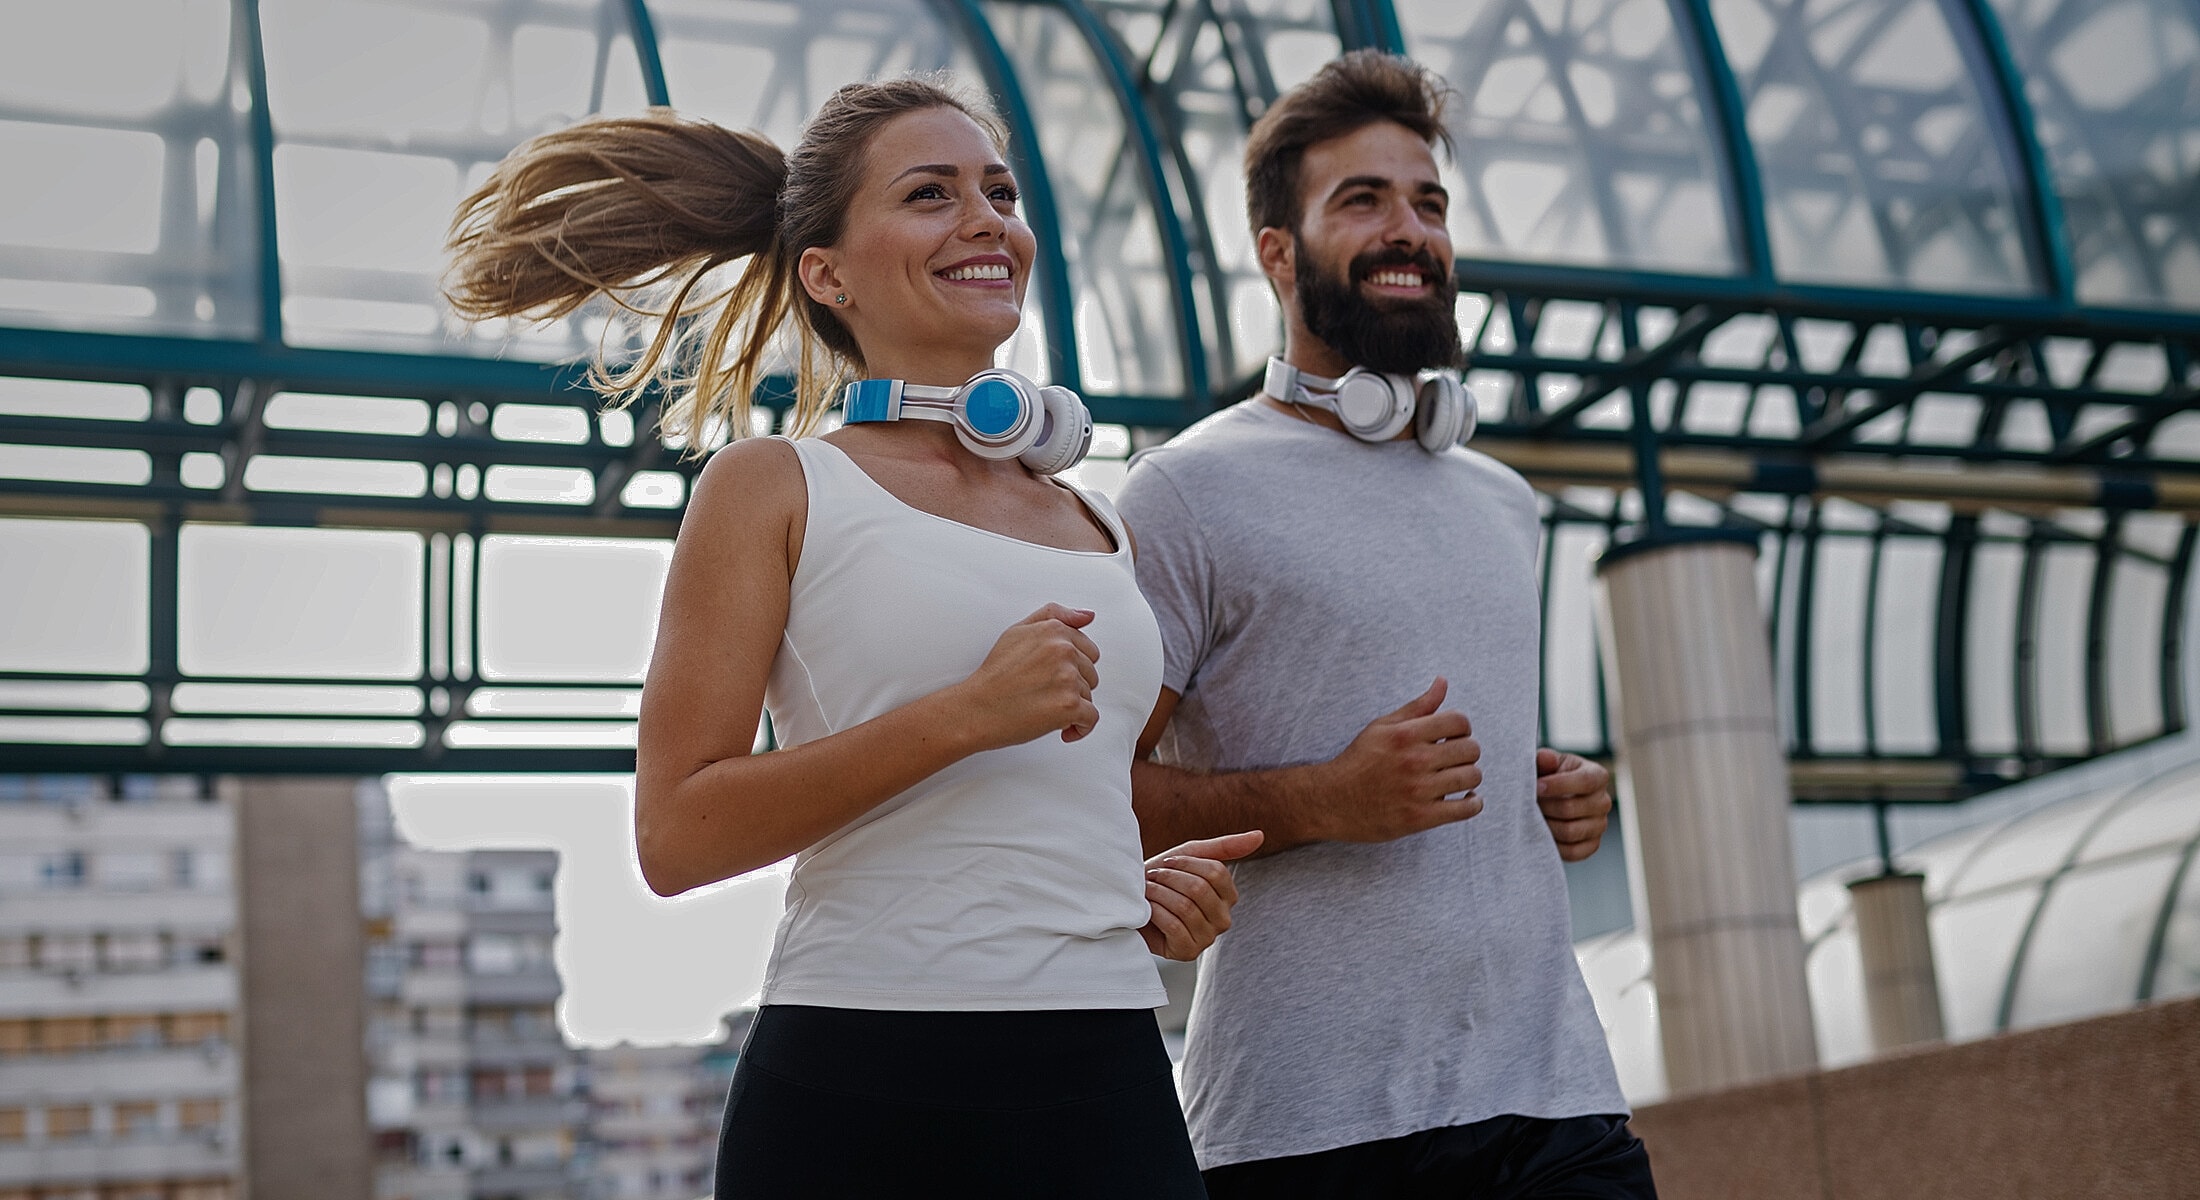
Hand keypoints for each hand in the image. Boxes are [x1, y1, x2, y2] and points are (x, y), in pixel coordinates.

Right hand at [954, 604, 1101, 747]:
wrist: (976, 709)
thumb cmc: (994, 675)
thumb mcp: (1018, 631)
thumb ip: (1055, 616)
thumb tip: (1087, 616)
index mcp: (1053, 631)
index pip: (1088, 650)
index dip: (1073, 668)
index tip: (1056, 677)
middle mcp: (1063, 651)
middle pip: (1090, 674)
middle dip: (1073, 686)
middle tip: (1045, 692)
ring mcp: (1068, 678)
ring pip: (1089, 696)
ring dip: (1072, 706)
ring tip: (1045, 707)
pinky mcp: (1069, 706)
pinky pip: (1091, 719)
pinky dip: (1080, 728)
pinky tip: (1063, 728)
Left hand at [1139, 830, 1263, 959]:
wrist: (1131, 902)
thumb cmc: (1163, 878)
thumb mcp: (1191, 856)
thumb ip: (1225, 847)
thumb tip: (1260, 835)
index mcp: (1229, 896)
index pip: (1217, 872)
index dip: (1186, 863)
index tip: (1168, 862)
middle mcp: (1223, 919)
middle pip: (1199, 889)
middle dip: (1170, 878)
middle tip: (1153, 876)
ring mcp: (1207, 938)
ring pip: (1185, 907)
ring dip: (1159, 894)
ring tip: (1148, 890)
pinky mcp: (1188, 952)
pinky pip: (1174, 925)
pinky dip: (1155, 912)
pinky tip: (1148, 909)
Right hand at [1313, 678, 1482, 842]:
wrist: (1332, 801)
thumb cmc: (1359, 761)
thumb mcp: (1383, 727)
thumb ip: (1417, 706)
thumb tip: (1443, 682)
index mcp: (1405, 734)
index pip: (1459, 721)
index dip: (1462, 727)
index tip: (1455, 736)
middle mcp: (1414, 761)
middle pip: (1470, 749)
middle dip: (1467, 751)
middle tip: (1455, 758)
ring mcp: (1418, 791)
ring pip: (1472, 777)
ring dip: (1470, 776)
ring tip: (1458, 777)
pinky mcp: (1420, 817)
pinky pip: (1466, 809)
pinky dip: (1473, 804)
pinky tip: (1467, 799)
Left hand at [1536, 748, 1610, 861]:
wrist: (1552, 798)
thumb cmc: (1550, 775)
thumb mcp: (1548, 763)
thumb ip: (1545, 759)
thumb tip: (1546, 758)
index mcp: (1597, 776)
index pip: (1585, 782)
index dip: (1558, 785)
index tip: (1536, 787)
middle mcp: (1603, 801)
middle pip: (1572, 809)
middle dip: (1545, 807)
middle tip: (1527, 804)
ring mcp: (1600, 825)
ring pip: (1571, 832)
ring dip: (1546, 826)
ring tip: (1530, 818)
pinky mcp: (1592, 845)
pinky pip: (1574, 851)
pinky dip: (1554, 845)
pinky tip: (1540, 833)